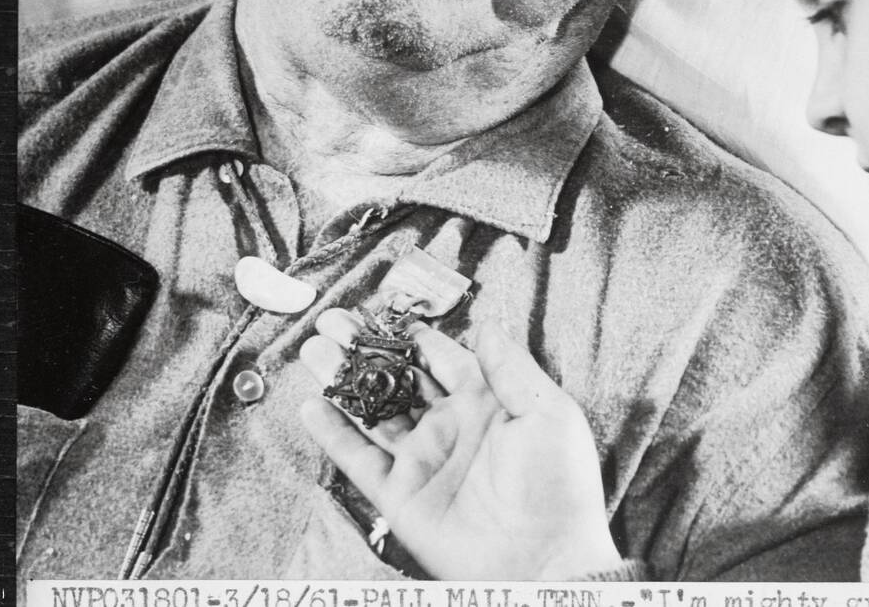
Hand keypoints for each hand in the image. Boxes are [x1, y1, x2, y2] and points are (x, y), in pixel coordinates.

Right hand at [299, 311, 623, 580]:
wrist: (545, 560)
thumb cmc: (558, 485)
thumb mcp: (547, 413)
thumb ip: (511, 367)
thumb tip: (486, 323)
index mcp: (485, 401)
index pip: (442, 357)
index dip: (413, 333)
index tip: (385, 309)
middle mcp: (448, 426)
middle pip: (398, 378)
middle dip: (366, 348)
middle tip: (334, 320)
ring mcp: (422, 460)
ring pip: (372, 411)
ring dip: (342, 381)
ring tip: (313, 349)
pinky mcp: (401, 495)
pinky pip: (359, 460)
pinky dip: (333, 435)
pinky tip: (311, 405)